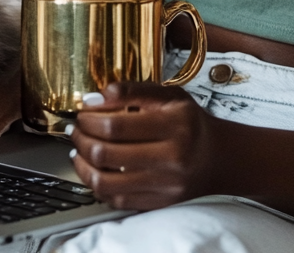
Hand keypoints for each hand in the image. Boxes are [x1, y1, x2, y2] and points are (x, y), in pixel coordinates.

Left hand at [67, 82, 215, 210]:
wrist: (217, 156)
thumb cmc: (191, 122)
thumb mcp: (170, 96)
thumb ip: (135, 91)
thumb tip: (99, 95)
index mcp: (174, 125)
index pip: (117, 125)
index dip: (91, 118)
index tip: (83, 112)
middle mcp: (170, 157)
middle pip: (107, 153)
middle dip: (82, 138)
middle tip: (77, 128)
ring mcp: (164, 184)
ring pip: (105, 181)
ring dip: (83, 165)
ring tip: (78, 149)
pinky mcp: (158, 202)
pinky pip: (115, 200)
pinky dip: (96, 184)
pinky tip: (93, 170)